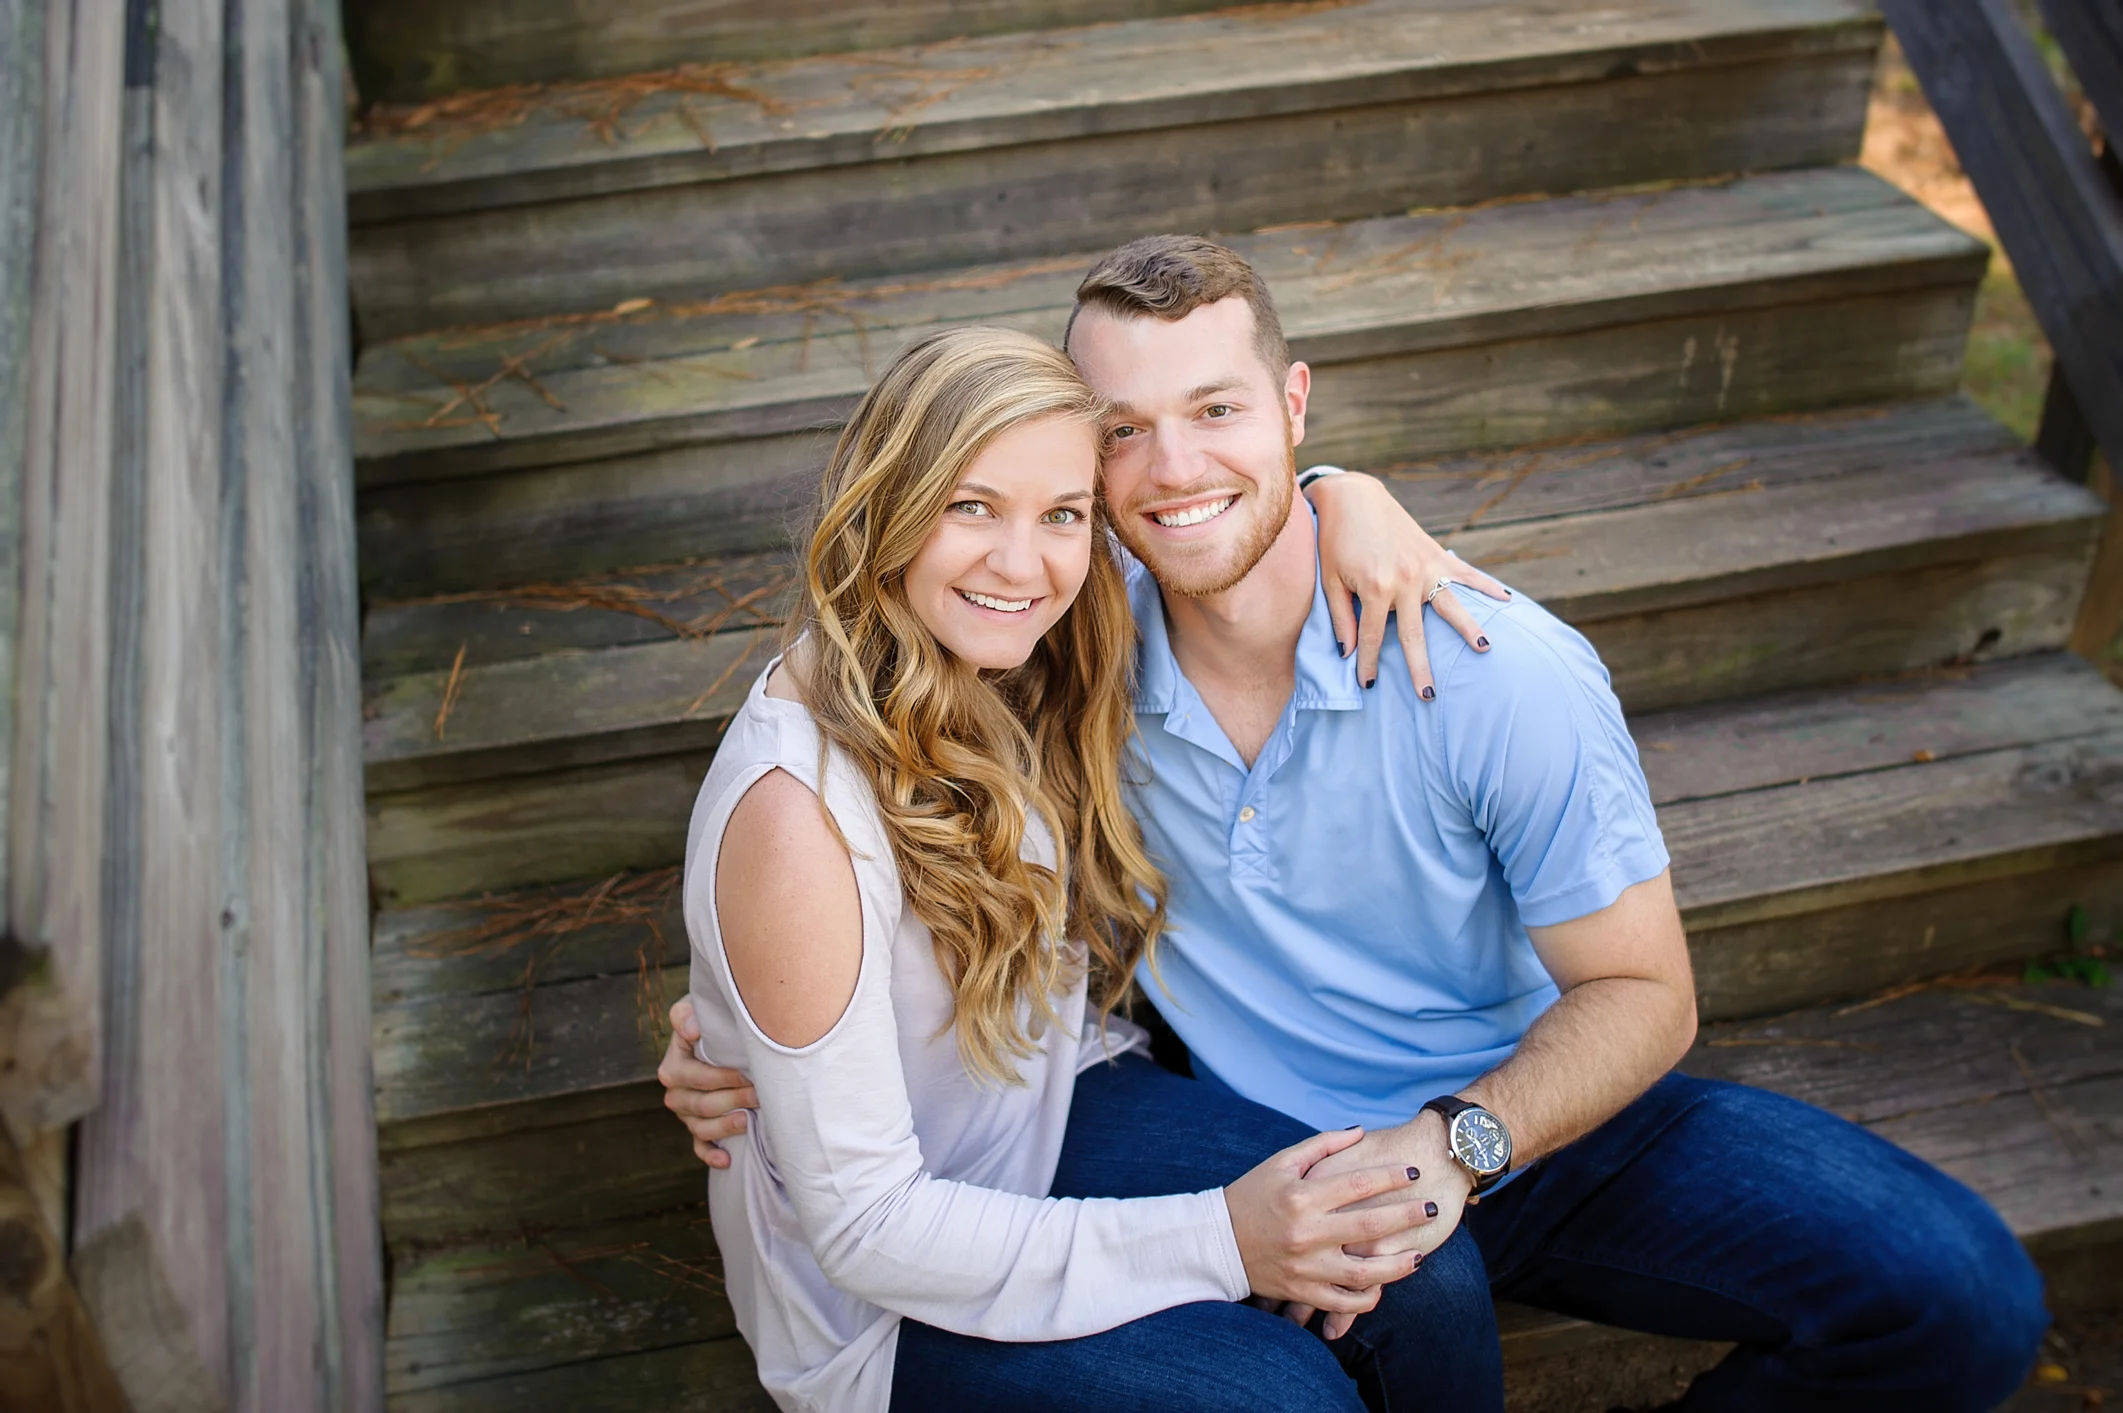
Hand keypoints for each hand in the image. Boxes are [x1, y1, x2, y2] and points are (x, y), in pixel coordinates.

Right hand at [658, 997, 758, 1169]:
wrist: (716, 1035)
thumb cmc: (710, 1021)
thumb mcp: (694, 1008)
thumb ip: (684, 1015)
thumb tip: (692, 1030)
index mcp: (673, 1067)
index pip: (695, 1078)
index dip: (722, 1077)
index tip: (748, 1072)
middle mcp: (676, 1093)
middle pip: (702, 1104)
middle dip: (732, 1100)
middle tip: (760, 1094)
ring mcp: (686, 1114)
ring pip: (701, 1128)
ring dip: (726, 1126)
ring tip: (749, 1120)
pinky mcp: (697, 1128)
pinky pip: (699, 1147)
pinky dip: (712, 1155)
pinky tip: (727, 1161)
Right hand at [1223, 1127, 1435, 1328]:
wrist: (1217, 1242)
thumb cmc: (1251, 1195)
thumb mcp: (1280, 1162)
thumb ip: (1322, 1145)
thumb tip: (1361, 1132)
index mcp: (1302, 1196)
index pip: (1358, 1183)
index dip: (1391, 1176)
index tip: (1414, 1171)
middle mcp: (1307, 1232)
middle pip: (1371, 1225)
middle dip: (1408, 1215)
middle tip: (1432, 1207)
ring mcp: (1306, 1266)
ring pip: (1365, 1272)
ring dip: (1398, 1264)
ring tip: (1419, 1254)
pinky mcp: (1303, 1291)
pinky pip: (1344, 1302)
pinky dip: (1368, 1297)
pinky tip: (1384, 1286)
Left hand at [1305, 471, 1510, 699]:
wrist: (1353, 497)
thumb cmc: (1335, 540)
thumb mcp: (1330, 580)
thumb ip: (1341, 617)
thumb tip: (1350, 652)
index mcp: (1376, 589)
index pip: (1373, 637)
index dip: (1368, 662)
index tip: (1367, 684)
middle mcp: (1406, 581)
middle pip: (1415, 634)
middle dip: (1420, 667)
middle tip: (1427, 694)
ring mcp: (1426, 567)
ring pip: (1452, 606)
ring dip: (1468, 629)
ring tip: (1484, 649)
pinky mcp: (1436, 554)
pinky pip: (1467, 573)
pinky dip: (1487, 586)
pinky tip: (1507, 600)